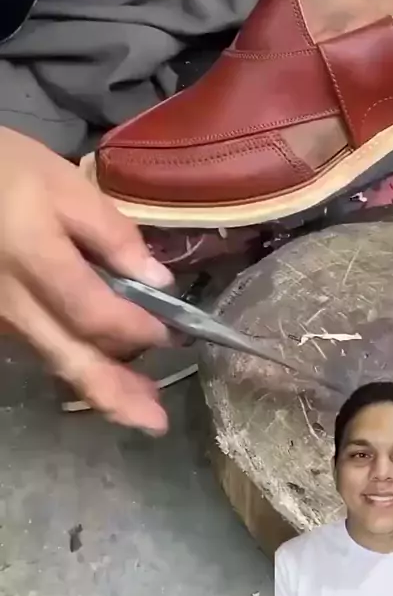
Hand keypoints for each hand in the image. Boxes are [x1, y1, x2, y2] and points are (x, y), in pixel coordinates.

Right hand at [0, 127, 174, 432]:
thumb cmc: (2, 170)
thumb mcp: (61, 183)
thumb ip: (110, 231)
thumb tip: (157, 279)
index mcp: (34, 261)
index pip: (93, 312)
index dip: (135, 327)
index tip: (173, 332)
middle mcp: (14, 303)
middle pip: (71, 357)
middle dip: (116, 394)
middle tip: (156, 424)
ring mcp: (2, 316)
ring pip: (56, 360)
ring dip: (100, 388)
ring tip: (142, 410)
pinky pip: (43, 348)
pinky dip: (78, 367)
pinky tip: (103, 373)